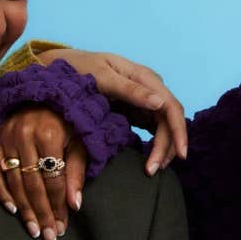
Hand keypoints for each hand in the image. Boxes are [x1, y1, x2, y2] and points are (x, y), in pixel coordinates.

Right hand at [0, 107, 88, 239]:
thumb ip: (76, 172)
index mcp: (49, 134)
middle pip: (33, 184)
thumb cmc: (65, 121)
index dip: (58, 205)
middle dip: (41, 213)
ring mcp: (7, 139)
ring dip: (24, 209)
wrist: (41, 95)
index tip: (62, 226)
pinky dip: (2, 192)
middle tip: (48, 235)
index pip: (53, 179)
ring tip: (33, 229)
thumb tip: (74, 205)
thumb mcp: (78, 141)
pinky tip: (13, 210)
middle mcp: (25, 136)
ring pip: (14, 182)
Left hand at [36, 49, 186, 173]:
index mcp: (144, 77)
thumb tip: (160, 103)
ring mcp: (143, 100)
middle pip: (169, 120)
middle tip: (153, 170)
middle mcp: (149, 88)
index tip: (179, 155)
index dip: (178, 131)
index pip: (171, 106)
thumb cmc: (80, 69)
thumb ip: (130, 90)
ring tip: (152, 169)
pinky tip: (149, 159)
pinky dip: (153, 145)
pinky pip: (152, 129)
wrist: (61, 69)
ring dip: (162, 148)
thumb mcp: (102, 77)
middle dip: (167, 146)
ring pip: (163, 126)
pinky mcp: (136, 110)